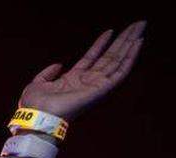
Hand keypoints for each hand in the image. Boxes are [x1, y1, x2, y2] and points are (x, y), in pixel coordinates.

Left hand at [19, 21, 145, 119]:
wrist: (38, 116)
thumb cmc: (36, 105)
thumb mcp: (37, 83)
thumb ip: (48, 73)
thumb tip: (59, 65)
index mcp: (73, 79)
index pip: (92, 57)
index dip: (100, 44)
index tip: (110, 31)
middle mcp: (88, 80)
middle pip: (109, 56)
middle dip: (122, 40)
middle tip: (136, 24)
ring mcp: (97, 84)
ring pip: (118, 60)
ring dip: (130, 43)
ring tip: (140, 27)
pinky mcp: (102, 88)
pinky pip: (120, 71)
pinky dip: (130, 57)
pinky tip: (138, 44)